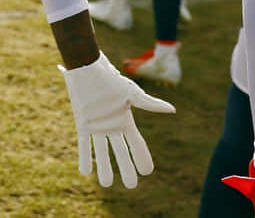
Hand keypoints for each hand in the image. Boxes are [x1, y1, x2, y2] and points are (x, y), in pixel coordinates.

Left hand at [59, 52, 174, 188]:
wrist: (87, 68)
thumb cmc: (111, 79)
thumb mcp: (131, 93)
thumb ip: (149, 104)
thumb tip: (172, 109)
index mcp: (125, 121)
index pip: (137, 144)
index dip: (142, 157)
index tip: (147, 171)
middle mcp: (112, 127)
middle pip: (121, 152)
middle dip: (126, 168)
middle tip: (131, 185)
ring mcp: (97, 127)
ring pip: (102, 152)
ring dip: (104, 168)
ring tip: (106, 184)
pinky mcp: (83, 124)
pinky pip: (84, 144)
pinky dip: (85, 157)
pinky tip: (85, 171)